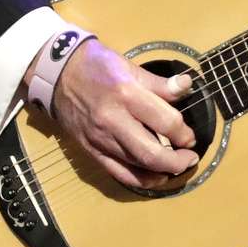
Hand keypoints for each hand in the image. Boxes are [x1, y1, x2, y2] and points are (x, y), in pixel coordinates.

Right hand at [38, 39, 198, 188]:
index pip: (165, 122)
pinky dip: (141, 180)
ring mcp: (100, 139)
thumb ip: (160, 83)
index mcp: (126, 95)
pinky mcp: (91, 151)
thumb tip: (187, 85)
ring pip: (137, 166)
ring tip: (177, 166)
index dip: (184, 133)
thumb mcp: (130, 67)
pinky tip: (156, 177)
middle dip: (177, 161)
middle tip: (190, 157)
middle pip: (152, 153)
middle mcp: (113, 121)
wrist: (57, 74)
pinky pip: (119, 173)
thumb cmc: (97, 66)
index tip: (190, 135)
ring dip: (163, 171)